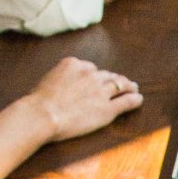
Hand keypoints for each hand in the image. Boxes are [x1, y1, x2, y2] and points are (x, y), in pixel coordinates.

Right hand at [27, 56, 143, 140]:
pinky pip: (126, 101)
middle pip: (107, 75)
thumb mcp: (47, 81)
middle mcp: (90, 74)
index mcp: (74, 64)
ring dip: (128, 86)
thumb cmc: (38, 102)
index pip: (90, 68)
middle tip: (122, 82)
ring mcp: (100, 91)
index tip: (99, 80)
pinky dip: (134, 99)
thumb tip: (60, 85)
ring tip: (134, 88)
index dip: (96, 75)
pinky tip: (139, 99)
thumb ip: (60, 79)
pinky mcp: (107, 108)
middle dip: (114, 79)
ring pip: (119, 85)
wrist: (43, 114)